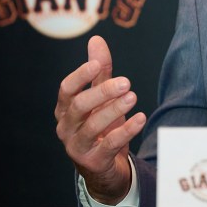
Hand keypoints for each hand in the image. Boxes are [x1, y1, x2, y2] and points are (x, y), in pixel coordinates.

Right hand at [54, 35, 145, 203]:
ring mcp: (77, 146)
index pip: (66, 89)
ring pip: (92, 127)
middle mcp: (66, 127)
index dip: (81, 75)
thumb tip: (96, 39)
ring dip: (114, 110)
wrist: (104, 167)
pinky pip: (109, 145)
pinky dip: (126, 131)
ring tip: (133, 97)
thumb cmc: (100, 125)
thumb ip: (100, 71)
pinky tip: (140, 118)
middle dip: (102, 92)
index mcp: (65, 108)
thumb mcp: (101, 97)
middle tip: (126, 82)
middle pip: (79, 107)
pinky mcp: (93, 162)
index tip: (98, 63)